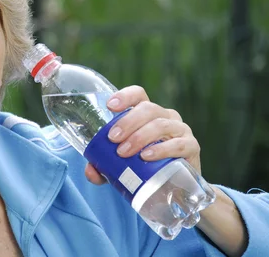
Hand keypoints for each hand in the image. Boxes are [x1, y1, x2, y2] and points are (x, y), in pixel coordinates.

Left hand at [85, 85, 201, 184]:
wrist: (176, 188)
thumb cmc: (146, 168)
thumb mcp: (121, 166)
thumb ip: (103, 167)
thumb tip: (90, 171)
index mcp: (147, 114)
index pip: (138, 94)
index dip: (125, 96)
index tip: (110, 106)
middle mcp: (165, 117)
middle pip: (148, 108)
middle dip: (128, 121)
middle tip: (112, 138)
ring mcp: (180, 130)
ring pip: (161, 124)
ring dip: (140, 136)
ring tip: (124, 152)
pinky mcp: (192, 147)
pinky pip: (179, 144)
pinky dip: (162, 149)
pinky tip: (147, 156)